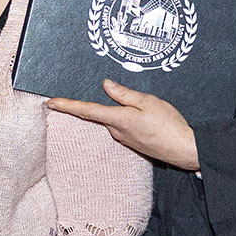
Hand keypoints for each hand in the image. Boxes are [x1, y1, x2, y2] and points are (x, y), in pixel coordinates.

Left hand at [47, 80, 198, 170]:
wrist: (184, 150)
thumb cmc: (169, 126)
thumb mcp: (148, 102)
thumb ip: (125, 94)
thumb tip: (106, 85)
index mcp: (119, 120)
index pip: (87, 110)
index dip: (67, 105)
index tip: (51, 102)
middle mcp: (118, 132)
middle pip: (100, 115)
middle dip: (94, 105)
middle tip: (90, 97)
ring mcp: (125, 139)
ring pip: (113, 120)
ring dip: (117, 111)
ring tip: (132, 104)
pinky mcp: (133, 142)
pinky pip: (123, 126)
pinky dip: (125, 118)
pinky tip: (140, 116)